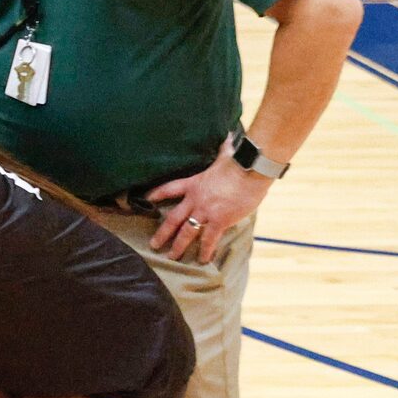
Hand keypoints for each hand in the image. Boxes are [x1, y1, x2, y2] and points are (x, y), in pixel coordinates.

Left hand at [145, 144, 273, 263]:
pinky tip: (202, 260)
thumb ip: (223, 149)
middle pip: (173, 219)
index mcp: (194, 183)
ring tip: (171, 256)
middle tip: (153, 244)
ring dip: (178, 246)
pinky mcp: (219, 220)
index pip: (169, 189)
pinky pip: (209, 239)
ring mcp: (205, 211)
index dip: (156, 194)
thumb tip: (229, 136)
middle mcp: (195, 199)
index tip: (147, 198)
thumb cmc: (239, 160)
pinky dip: (205, 250)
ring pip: (186, 232)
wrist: (250, 169)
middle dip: (162, 233)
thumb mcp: (224, 154)